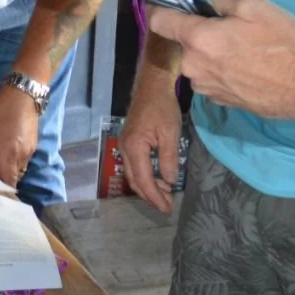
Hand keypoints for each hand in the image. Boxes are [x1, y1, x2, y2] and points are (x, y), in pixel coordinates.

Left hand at [0, 84, 37, 190]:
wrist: (22, 93)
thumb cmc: (1, 111)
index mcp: (10, 156)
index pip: (7, 182)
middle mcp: (23, 156)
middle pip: (11, 175)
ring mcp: (30, 149)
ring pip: (17, 166)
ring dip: (5, 165)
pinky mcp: (32, 142)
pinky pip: (21, 157)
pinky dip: (12, 157)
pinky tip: (1, 145)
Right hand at [120, 69, 183, 213]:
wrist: (151, 86)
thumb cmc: (163, 107)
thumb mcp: (171, 133)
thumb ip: (169, 159)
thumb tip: (169, 180)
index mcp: (134, 148)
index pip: (144, 179)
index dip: (155, 196)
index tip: (167, 208)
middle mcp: (124, 149)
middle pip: (135, 181)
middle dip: (150, 196)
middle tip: (166, 206)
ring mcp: (124, 145)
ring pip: (133, 175)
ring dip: (148, 187)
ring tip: (165, 194)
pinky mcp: (128, 142)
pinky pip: (134, 166)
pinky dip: (145, 176)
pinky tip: (158, 178)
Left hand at [149, 0, 294, 122]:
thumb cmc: (281, 43)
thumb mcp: (254, 4)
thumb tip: (211, 2)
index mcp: (197, 40)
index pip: (160, 21)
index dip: (165, 9)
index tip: (176, 5)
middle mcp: (193, 67)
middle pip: (186, 42)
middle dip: (203, 33)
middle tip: (236, 29)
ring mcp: (206, 88)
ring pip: (201, 61)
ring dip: (215, 53)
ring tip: (248, 51)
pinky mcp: (221, 101)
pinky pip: (215, 77)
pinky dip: (226, 71)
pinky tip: (251, 68)